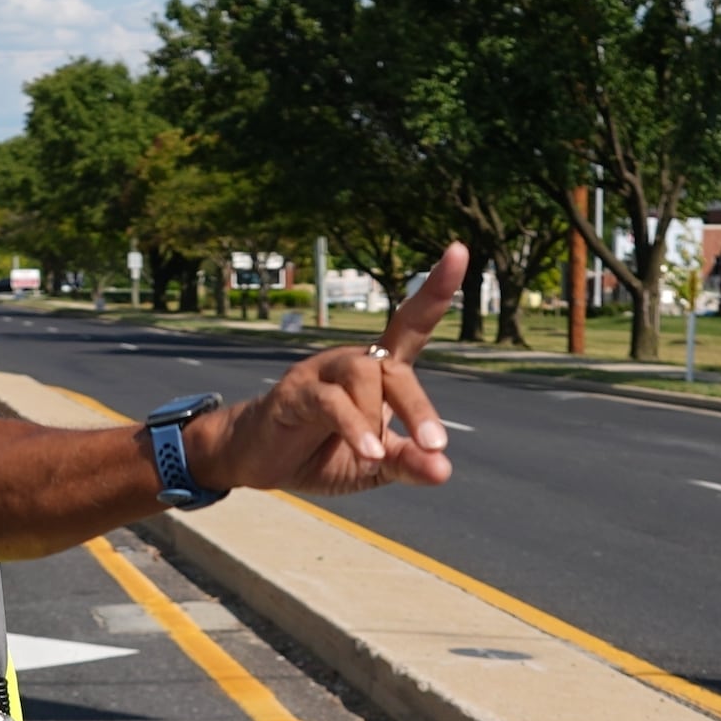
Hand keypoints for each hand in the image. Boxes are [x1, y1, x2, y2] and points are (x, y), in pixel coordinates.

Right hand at [187, 245, 465, 496]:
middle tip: (436, 444)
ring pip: (364, 375)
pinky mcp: (295, 392)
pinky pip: (330, 401)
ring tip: (377, 458)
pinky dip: (354, 427)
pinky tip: (367, 454)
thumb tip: (444, 471)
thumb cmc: (324, 450)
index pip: (411, 322)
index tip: (459, 250)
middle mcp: (352, 361)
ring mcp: (322, 371)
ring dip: (378, 419)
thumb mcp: (375, 465)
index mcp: (378, 370)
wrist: (261, 462)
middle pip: (394, 366)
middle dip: (419, 407)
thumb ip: (407, 463)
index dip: (435, 289)